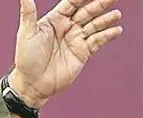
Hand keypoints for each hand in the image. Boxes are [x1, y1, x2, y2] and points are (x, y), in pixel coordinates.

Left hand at [8, 0, 122, 108]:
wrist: (33, 84)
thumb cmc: (26, 58)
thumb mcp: (27, 34)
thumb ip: (28, 13)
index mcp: (55, 20)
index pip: (72, 3)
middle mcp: (67, 27)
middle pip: (87, 11)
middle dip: (100, 4)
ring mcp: (76, 40)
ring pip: (95, 25)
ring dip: (106, 19)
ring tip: (116, 14)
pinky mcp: (83, 53)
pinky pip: (98, 41)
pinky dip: (107, 35)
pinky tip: (116, 30)